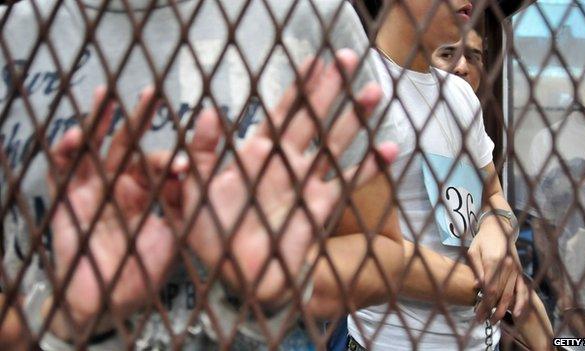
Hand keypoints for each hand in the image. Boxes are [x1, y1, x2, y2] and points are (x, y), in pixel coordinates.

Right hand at [48, 86, 180, 331]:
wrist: (112, 301)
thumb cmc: (145, 269)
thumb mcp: (174, 233)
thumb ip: (184, 204)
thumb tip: (201, 172)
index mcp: (147, 193)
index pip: (161, 163)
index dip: (174, 159)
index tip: (192, 155)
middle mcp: (121, 186)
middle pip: (128, 144)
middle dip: (138, 117)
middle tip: (152, 92)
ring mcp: (94, 191)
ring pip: (94, 149)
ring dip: (98, 122)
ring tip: (105, 95)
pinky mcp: (68, 202)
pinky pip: (64, 173)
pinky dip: (66, 153)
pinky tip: (75, 136)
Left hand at [183, 49, 397, 302]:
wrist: (236, 274)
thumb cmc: (212, 231)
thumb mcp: (195, 189)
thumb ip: (201, 151)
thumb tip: (207, 111)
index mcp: (257, 153)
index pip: (281, 112)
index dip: (297, 86)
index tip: (314, 60)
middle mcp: (286, 162)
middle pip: (313, 117)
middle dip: (330, 88)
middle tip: (347, 58)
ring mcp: (305, 182)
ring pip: (334, 142)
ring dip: (354, 118)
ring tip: (374, 91)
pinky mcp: (319, 206)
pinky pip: (348, 182)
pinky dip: (369, 167)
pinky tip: (390, 148)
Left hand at [469, 216, 527, 322]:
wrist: (499, 228)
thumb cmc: (482, 240)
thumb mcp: (473, 251)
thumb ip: (476, 268)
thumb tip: (478, 286)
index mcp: (494, 261)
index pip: (490, 288)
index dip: (484, 303)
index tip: (477, 313)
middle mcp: (508, 266)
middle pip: (500, 294)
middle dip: (491, 309)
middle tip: (482, 320)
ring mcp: (516, 269)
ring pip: (512, 294)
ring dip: (504, 309)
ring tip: (495, 321)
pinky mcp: (521, 271)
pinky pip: (523, 289)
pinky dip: (521, 302)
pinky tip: (518, 313)